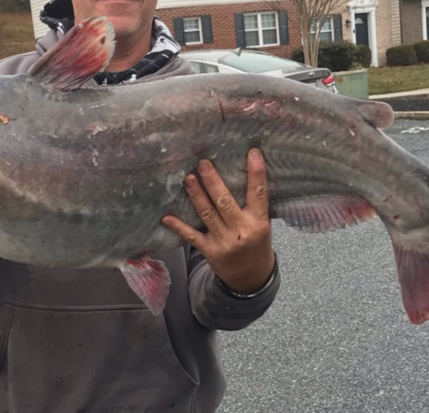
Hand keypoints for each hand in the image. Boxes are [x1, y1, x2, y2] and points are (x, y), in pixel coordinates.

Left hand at [161, 148, 274, 294]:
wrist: (251, 277)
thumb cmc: (256, 243)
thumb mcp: (262, 224)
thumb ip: (252, 205)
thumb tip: (238, 173)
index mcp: (259, 221)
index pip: (259, 193)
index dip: (256, 172)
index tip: (252, 152)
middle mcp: (241, 230)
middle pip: (225, 202)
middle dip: (213, 182)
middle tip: (203, 163)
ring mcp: (224, 241)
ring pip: (207, 214)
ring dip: (196, 195)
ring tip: (188, 178)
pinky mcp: (210, 251)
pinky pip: (191, 236)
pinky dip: (178, 226)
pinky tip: (166, 217)